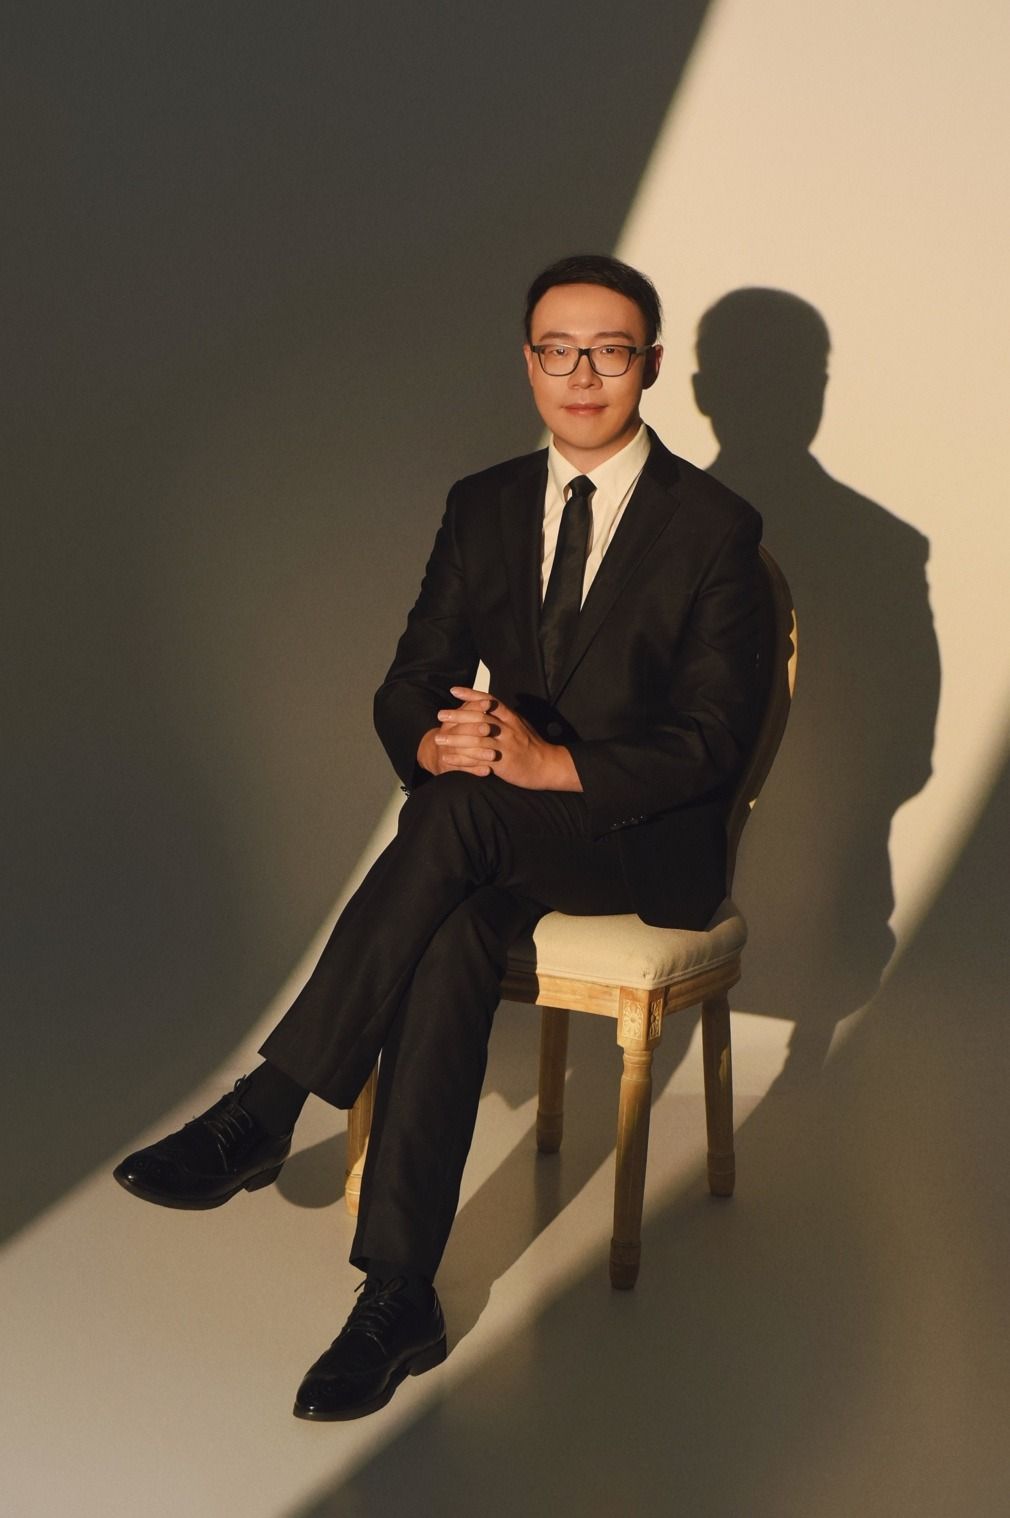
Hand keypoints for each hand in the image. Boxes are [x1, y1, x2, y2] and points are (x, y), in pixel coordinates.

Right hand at [416, 702, 496, 777]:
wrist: (434, 755)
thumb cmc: (455, 733)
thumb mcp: (459, 719)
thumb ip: (472, 708)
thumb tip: (488, 700)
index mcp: (450, 722)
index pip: (462, 713)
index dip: (476, 708)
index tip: (489, 705)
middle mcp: (446, 736)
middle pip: (460, 732)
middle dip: (475, 730)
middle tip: (489, 729)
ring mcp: (446, 752)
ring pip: (463, 752)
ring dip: (479, 753)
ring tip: (493, 755)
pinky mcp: (448, 768)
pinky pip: (463, 770)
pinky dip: (475, 770)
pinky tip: (487, 771)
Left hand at [429, 686, 581, 790]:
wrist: (548, 766)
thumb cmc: (533, 745)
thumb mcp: (521, 725)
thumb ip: (505, 716)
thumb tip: (489, 705)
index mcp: (511, 717)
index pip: (489, 701)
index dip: (471, 694)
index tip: (453, 690)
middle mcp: (507, 729)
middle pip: (479, 718)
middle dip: (457, 716)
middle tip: (440, 715)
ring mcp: (504, 746)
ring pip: (476, 739)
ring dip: (454, 739)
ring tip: (438, 739)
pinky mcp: (502, 763)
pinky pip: (477, 759)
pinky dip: (461, 759)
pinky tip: (448, 758)